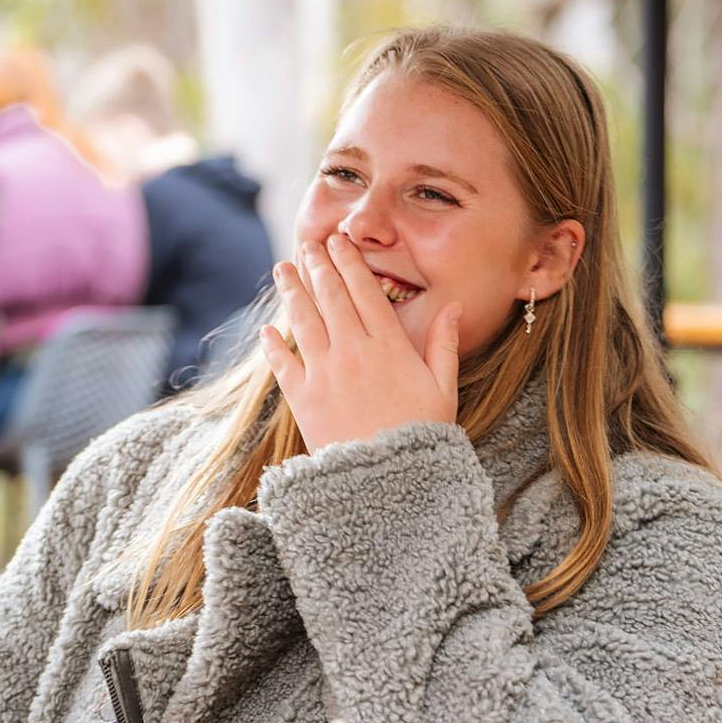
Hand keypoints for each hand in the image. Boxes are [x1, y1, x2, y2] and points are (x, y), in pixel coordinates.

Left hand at [265, 233, 460, 451]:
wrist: (388, 481)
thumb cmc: (422, 434)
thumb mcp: (443, 388)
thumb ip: (444, 344)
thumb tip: (454, 306)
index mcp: (389, 347)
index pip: (365, 292)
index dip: (350, 263)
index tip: (339, 241)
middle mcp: (353, 352)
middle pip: (331, 298)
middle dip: (318, 266)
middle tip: (308, 243)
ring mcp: (324, 374)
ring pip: (304, 322)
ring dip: (291, 291)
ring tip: (281, 268)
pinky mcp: (302, 399)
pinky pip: (283, 364)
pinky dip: (273, 345)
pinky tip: (267, 329)